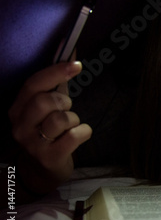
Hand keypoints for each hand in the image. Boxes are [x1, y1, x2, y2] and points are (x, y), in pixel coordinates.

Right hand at [8, 61, 91, 193]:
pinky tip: (78, 136)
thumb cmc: (50, 130)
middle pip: (45, 101)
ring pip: (61, 119)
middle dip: (64, 102)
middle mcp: (20, 126)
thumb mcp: (50, 105)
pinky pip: (74, 136)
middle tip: (66, 109)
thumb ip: (58, 81)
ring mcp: (33, 144)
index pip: (33, 85)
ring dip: (74, 119)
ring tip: (69, 126)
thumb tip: (72, 51)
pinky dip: (83, 132)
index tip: (76, 64)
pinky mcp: (49, 157)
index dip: (55, 71)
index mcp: (17, 109)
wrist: (44, 168)